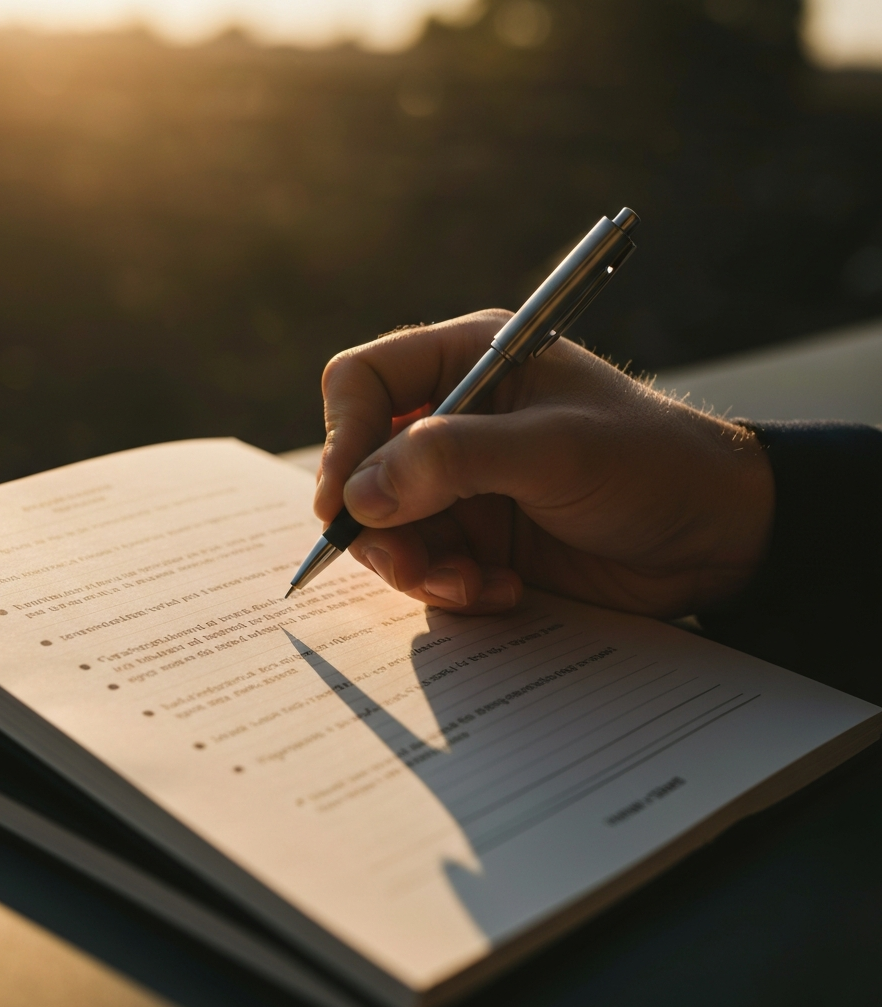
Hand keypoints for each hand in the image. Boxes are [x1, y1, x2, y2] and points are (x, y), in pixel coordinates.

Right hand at [314, 310, 774, 618]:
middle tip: (408, 565)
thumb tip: (360, 494)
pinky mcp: (477, 537)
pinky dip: (451, 589)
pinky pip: (426, 567)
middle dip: (378, 523)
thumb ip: (453, 460)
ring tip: (470, 586)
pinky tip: (502, 592)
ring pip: (386, 526)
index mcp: (469, 361)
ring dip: (415, 567)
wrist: (716, 537)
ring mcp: (462, 483)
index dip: (342, 439)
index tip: (344, 502)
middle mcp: (454, 419)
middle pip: (362, 465)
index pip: (363, 383)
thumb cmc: (649, 464)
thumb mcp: (554, 450)